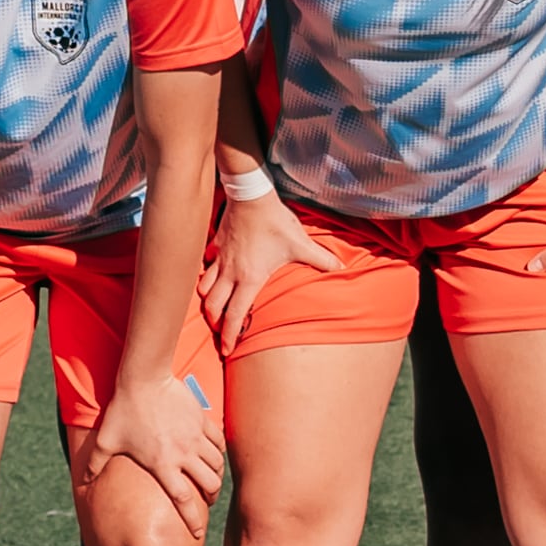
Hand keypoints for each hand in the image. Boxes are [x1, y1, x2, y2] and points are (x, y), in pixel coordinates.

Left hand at [82, 371, 225, 532]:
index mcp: (162, 464)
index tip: (198, 533)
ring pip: (217, 465)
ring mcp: (195, 437)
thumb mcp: (106, 440)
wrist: (144, 379)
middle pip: (209, 485)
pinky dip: (218, 452)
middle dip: (210, 497)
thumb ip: (95, 465)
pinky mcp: (202, 421)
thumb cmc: (123, 411)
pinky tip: (213, 455)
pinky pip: (218, 442)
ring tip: (211, 479)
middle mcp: (183, 454)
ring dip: (216, 476)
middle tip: (206, 500)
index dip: (192, 520)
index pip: (183, 500)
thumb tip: (82, 482)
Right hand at [202, 185, 347, 349]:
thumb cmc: (275, 221)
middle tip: (220, 330)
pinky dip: (205, 277)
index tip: (227, 350)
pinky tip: (212, 277)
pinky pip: (204, 267)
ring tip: (214, 308)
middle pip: (213, 307)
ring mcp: (220, 259)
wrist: (251, 195)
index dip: (229, 335)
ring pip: (203, 289)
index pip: (235, 315)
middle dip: (215, 323)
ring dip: (208, 302)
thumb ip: (321, 258)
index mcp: (249, 278)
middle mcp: (230, 273)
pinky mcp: (216, 246)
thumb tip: (341, 268)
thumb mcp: (300, 243)